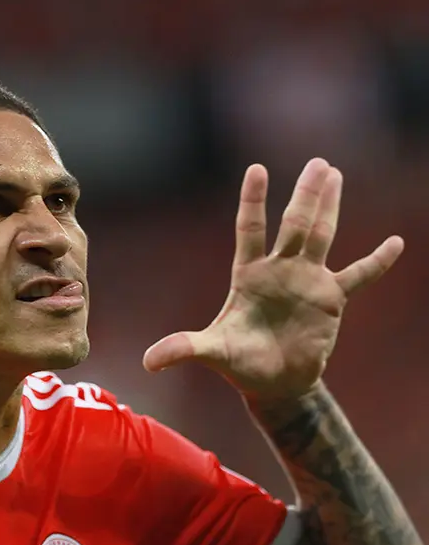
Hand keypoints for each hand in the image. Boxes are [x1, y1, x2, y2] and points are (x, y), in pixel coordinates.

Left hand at [142, 158, 402, 401]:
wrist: (272, 382)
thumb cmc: (239, 362)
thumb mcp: (212, 352)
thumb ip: (183, 349)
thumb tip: (148, 362)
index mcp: (249, 275)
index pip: (250, 229)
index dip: (253, 201)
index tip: (257, 169)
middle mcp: (279, 270)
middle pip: (294, 224)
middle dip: (306, 195)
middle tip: (319, 162)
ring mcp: (307, 281)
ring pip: (322, 236)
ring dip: (330, 206)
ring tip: (335, 173)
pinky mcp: (330, 300)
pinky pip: (358, 276)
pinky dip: (376, 262)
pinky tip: (396, 243)